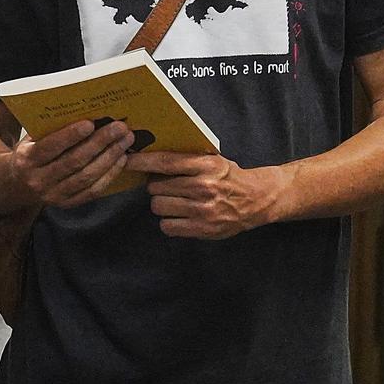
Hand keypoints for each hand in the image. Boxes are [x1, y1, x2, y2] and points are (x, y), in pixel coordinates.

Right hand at [0, 119, 136, 210]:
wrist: (16, 184)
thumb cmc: (29, 153)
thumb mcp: (30, 139)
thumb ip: (50, 128)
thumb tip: (82, 109)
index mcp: (27, 160)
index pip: (51, 147)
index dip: (71, 135)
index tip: (91, 122)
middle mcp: (39, 180)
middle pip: (74, 161)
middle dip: (100, 143)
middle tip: (119, 127)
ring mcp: (53, 195)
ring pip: (86, 177)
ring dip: (110, 158)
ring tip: (125, 141)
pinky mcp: (66, 204)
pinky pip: (92, 191)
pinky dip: (109, 175)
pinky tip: (120, 160)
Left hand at [133, 151, 287, 239]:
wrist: (255, 200)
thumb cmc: (228, 177)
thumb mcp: (212, 160)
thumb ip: (186, 158)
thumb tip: (150, 154)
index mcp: (205, 166)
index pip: (166, 163)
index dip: (143, 162)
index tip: (128, 161)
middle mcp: (203, 187)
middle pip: (156, 187)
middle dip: (156, 186)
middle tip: (166, 186)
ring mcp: (202, 210)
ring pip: (159, 206)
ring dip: (161, 203)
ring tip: (174, 200)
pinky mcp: (202, 229)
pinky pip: (167, 226)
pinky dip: (169, 221)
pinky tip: (180, 215)